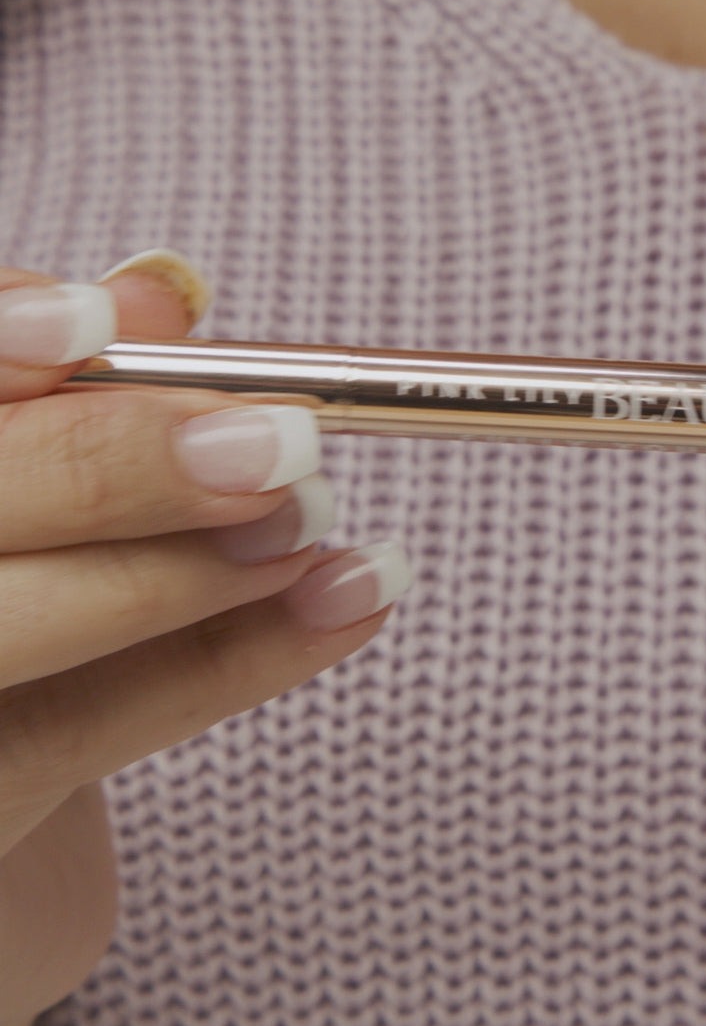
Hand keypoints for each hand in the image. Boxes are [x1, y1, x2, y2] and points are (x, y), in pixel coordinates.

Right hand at [0, 253, 410, 1025]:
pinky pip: (90, 732)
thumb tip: (158, 293)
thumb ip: (79, 375)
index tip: (97, 324)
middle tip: (276, 447)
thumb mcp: (41, 445)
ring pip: (21, 629)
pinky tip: (351, 601)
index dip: (0, 342)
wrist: (5, 723)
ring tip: (318, 528)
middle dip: (111, 470)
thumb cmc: (32, 541)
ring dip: (189, 574)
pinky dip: (234, 663)